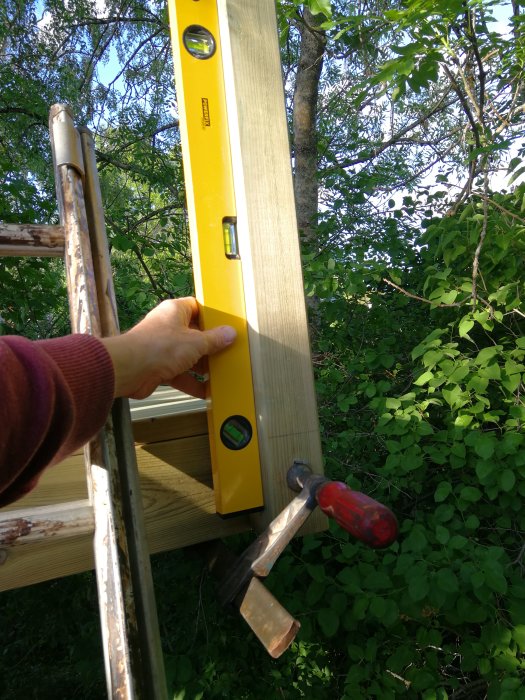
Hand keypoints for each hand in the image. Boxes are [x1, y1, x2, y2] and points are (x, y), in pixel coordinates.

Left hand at [101, 297, 235, 398]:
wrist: (129, 370)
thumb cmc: (159, 347)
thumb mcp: (195, 342)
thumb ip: (214, 340)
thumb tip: (229, 333)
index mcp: (175, 311)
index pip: (196, 307)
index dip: (211, 316)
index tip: (226, 325)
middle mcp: (168, 327)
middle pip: (194, 334)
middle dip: (210, 346)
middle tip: (227, 351)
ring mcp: (163, 348)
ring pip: (187, 356)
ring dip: (202, 366)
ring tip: (220, 373)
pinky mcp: (159, 367)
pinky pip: (180, 374)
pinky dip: (191, 383)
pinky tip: (206, 392)